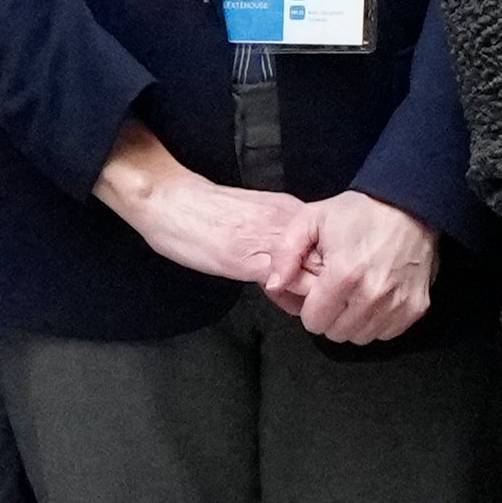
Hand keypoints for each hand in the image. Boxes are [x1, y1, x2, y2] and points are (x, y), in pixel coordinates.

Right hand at [95, 124, 318, 295]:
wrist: (171, 199)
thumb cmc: (206, 212)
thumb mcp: (254, 219)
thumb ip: (279, 240)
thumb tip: (298, 267)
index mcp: (290, 211)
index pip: (330, 245)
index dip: (329, 270)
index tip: (319, 284)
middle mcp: (287, 222)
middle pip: (329, 259)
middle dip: (325, 285)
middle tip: (314, 300)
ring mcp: (271, 240)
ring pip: (314, 273)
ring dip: (311, 295)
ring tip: (297, 303)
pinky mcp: (250, 259)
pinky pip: (287, 284)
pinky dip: (289, 298)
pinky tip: (277, 299)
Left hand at [285, 189, 437, 347]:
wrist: (409, 205)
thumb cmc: (361, 211)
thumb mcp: (311, 220)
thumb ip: (285, 254)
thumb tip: (274, 285)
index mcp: (344, 275)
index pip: (314, 321)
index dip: (311, 308)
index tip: (318, 292)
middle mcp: (372, 294)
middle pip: (337, 333)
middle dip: (331, 316)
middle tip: (336, 293)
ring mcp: (397, 303)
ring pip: (362, 337)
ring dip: (354, 321)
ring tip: (356, 295)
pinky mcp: (416, 307)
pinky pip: (388, 332)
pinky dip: (379, 322)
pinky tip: (376, 299)